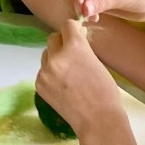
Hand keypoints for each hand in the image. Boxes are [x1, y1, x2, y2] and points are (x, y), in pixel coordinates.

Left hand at [36, 21, 130, 144]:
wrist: (97, 119)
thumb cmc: (105, 91)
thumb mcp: (96, 62)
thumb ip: (82, 48)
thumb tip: (75, 38)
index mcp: (74, 46)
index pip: (67, 25)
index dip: (72, 30)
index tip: (76, 35)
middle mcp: (56, 55)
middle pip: (53, 39)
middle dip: (62, 43)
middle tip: (72, 55)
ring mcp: (45, 71)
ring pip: (46, 55)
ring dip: (54, 59)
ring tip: (68, 74)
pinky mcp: (39, 84)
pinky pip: (43, 71)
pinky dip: (50, 74)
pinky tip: (62, 86)